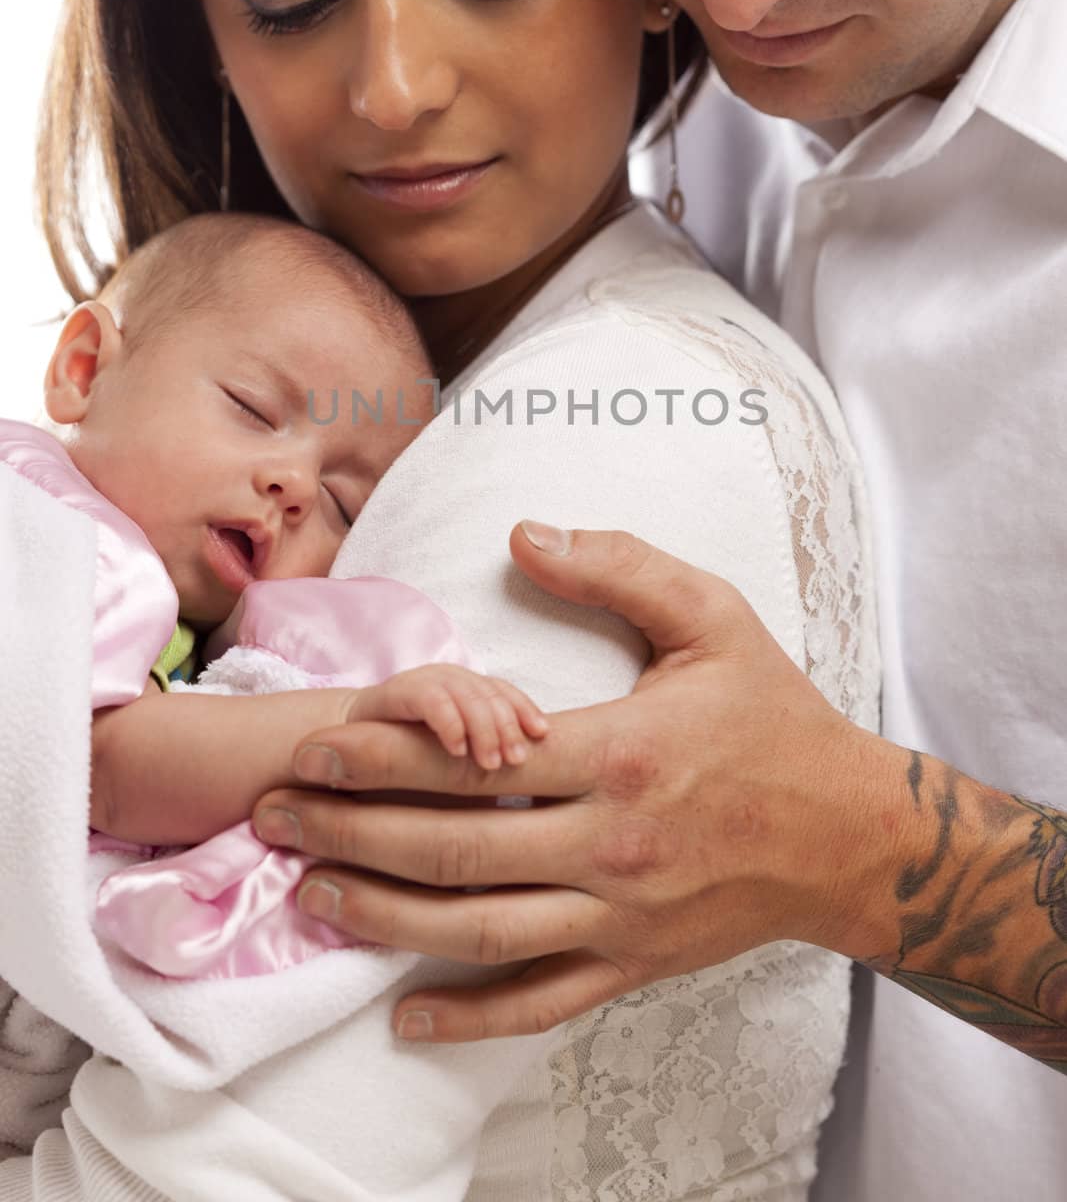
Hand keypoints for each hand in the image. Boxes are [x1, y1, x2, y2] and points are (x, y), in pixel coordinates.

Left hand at [254, 523, 897, 1041]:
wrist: (851, 834)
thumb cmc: (776, 718)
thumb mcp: (713, 616)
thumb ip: (618, 566)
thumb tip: (524, 531)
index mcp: (618, 754)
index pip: (471, 760)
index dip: (381, 756)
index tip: (312, 746)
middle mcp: (609, 844)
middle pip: (451, 850)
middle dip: (349, 834)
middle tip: (274, 818)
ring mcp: (620, 915)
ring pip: (477, 931)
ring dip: (382, 916)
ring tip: (310, 893)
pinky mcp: (634, 963)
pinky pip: (539, 1001)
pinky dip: (468, 1015)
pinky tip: (404, 1015)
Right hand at [345, 664, 547, 770]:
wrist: (342, 751)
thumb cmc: (406, 764)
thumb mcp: (453, 765)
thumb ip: (483, 767)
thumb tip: (532, 790)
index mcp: (464, 690)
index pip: (503, 692)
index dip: (525, 710)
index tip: (542, 736)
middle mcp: (446, 679)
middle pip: (488, 691)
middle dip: (508, 724)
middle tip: (518, 760)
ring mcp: (419, 682)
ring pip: (464, 693)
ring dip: (483, 727)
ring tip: (492, 764)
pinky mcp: (392, 693)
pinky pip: (429, 700)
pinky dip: (448, 723)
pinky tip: (457, 751)